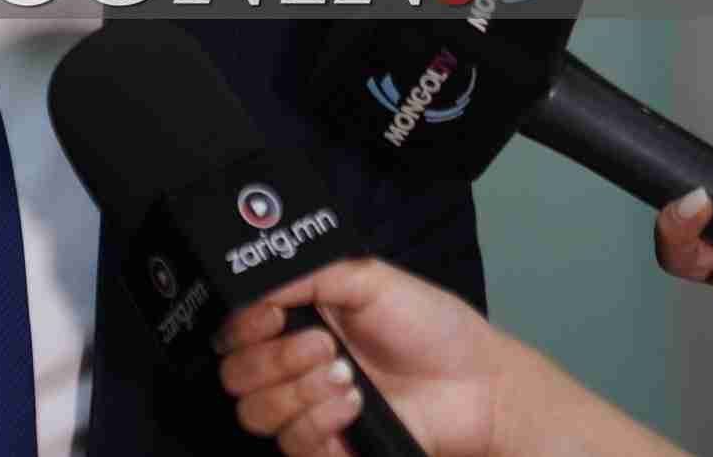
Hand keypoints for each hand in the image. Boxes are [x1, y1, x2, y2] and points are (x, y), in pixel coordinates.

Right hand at [216, 257, 501, 456]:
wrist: (479, 381)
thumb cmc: (429, 325)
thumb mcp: (368, 277)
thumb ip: (309, 272)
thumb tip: (257, 285)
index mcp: (293, 324)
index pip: (233, 333)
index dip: (240, 326)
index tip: (271, 315)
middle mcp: (292, 370)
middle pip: (234, 377)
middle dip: (273, 359)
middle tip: (324, 345)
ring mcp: (308, 413)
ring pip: (256, 414)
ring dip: (298, 391)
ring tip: (347, 377)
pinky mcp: (330, 451)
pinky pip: (295, 445)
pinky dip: (319, 421)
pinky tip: (354, 404)